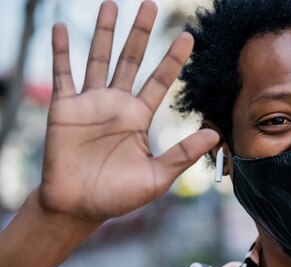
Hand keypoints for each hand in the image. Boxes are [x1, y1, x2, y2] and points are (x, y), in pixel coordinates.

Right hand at [39, 0, 217, 222]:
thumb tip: (216, 135)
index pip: (159, 81)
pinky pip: (62, 76)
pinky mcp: (64, 109)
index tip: (188, 36)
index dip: (173, 59)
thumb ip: (183, 154)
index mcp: (139, 118)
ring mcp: (90, 104)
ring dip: (105, 33)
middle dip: (140, 33)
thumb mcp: (157, 176)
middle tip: (149, 4)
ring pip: (99, 60)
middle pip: (131, 61)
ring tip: (112, 4)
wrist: (79, 208)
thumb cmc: (118, 195)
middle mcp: (116, 104)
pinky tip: (63, 29)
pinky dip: (61, 52)